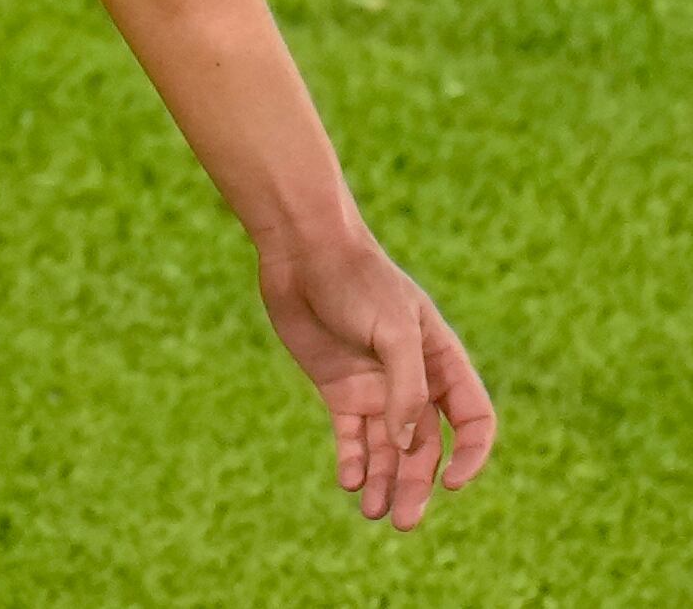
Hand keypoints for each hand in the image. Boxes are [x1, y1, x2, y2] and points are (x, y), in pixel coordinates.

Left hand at [256, 233, 495, 527]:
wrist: (304, 253)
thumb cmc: (358, 282)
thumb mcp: (394, 331)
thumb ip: (405, 388)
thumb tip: (408, 445)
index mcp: (443, 363)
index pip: (473, 421)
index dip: (472, 455)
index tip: (455, 483)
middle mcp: (413, 382)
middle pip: (425, 447)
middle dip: (417, 485)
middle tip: (402, 522)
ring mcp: (376, 388)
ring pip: (388, 449)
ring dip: (383, 482)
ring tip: (374, 513)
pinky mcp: (339, 390)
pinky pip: (352, 437)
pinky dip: (353, 461)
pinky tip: (348, 482)